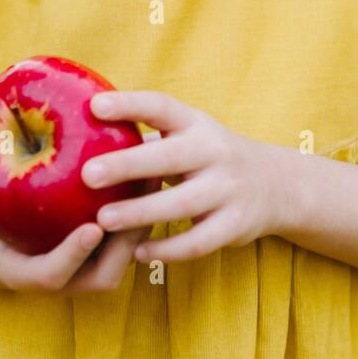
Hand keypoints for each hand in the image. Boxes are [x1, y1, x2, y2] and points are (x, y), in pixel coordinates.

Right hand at [0, 144, 149, 293]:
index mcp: (30, 277)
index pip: (56, 274)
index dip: (75, 254)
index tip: (92, 226)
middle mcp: (64, 282)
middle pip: (105, 273)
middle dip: (127, 240)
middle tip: (140, 196)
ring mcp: (85, 273)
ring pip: (125, 258)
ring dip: (143, 224)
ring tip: (155, 178)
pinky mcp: (100, 258)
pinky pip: (126, 241)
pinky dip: (141, 213)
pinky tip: (150, 173)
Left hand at [83, 91, 284, 262]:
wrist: (274, 184)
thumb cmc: (209, 156)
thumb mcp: (189, 134)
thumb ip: (148, 135)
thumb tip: (83, 130)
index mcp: (196, 124)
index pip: (161, 106)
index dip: (129, 104)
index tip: (94, 105)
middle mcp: (214, 152)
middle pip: (169, 157)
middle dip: (127, 165)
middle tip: (87, 174)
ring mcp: (227, 189)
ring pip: (181, 203)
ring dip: (140, 212)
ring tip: (103, 219)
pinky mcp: (235, 224)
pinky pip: (198, 241)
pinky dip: (168, 249)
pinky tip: (137, 254)